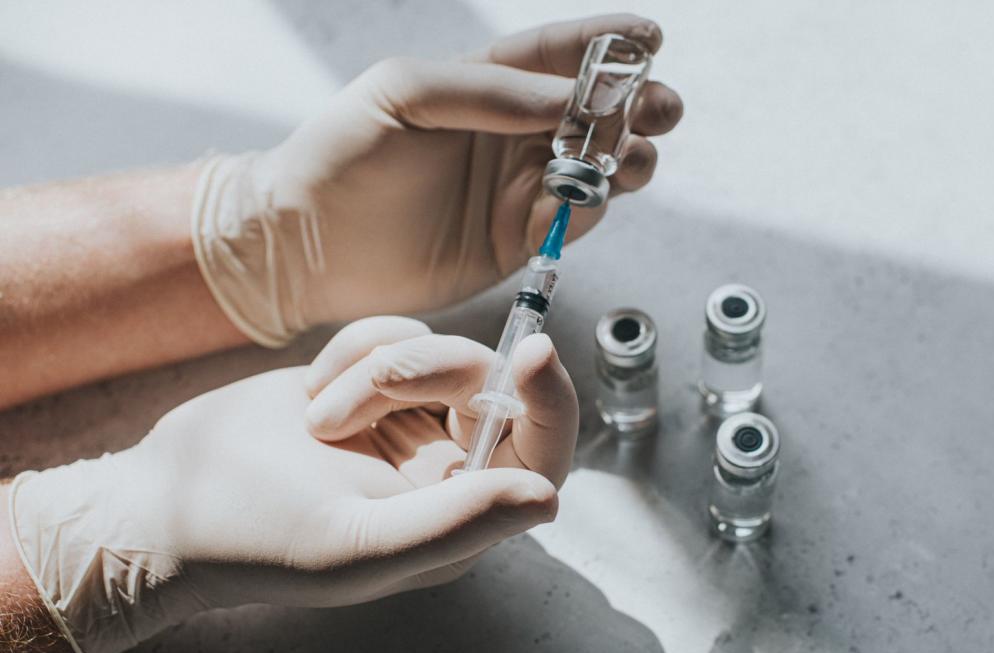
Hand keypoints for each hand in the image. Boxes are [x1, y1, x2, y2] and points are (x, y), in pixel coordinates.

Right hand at [6, 317, 576, 652]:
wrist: (167, 500)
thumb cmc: (256, 540)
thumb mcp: (357, 545)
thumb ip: (456, 523)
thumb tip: (548, 498)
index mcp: (461, 517)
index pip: (544, 453)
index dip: (551, 401)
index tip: (532, 353)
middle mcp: (448, 468)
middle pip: (489, 383)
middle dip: (425, 372)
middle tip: (352, 400)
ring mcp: (410, 420)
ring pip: (438, 350)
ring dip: (373, 367)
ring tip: (317, 417)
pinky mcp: (372, 381)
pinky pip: (395, 332)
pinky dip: (350, 349)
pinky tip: (309, 393)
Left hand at [192, 14, 682, 346]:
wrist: (308, 246)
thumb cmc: (340, 156)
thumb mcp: (404, 94)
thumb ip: (488, 91)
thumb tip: (568, 96)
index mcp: (485, 86)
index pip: (557, 56)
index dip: (608, 44)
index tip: (651, 36)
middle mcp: (511, 134)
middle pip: (597, 112)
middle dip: (639, 105)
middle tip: (658, 108)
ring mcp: (519, 188)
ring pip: (601, 166)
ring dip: (627, 156)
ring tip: (628, 156)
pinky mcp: (520, 240)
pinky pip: (576, 219)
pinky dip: (590, 207)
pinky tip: (577, 201)